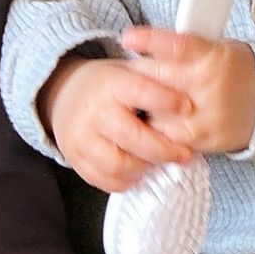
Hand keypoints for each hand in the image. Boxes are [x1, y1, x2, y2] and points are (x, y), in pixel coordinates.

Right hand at [42, 54, 194, 193]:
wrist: (63, 94)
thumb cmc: (107, 85)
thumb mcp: (127, 72)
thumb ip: (155, 82)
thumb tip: (192, 99)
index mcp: (110, 85)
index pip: (141, 92)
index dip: (167, 101)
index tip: (188, 108)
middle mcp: (93, 111)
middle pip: (135, 139)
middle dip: (165, 150)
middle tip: (184, 154)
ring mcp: (80, 137)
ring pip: (119, 165)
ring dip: (144, 168)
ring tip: (157, 162)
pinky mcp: (74, 157)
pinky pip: (103, 180)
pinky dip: (125, 181)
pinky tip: (137, 172)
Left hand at [120, 29, 254, 155]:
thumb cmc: (233, 71)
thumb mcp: (215, 48)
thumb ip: (183, 48)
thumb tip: (143, 42)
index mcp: (213, 57)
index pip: (177, 46)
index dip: (150, 40)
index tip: (128, 38)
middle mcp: (210, 86)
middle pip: (158, 79)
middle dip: (138, 75)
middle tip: (130, 73)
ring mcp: (208, 116)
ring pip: (157, 111)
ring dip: (145, 105)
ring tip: (145, 99)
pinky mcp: (206, 138)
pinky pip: (168, 136)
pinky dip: (158, 128)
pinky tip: (159, 119)